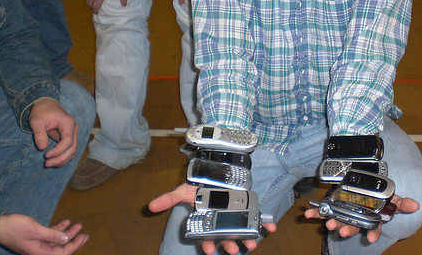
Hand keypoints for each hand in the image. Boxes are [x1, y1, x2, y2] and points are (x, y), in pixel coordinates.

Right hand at [0, 214, 87, 254]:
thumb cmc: (15, 228)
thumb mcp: (36, 230)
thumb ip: (52, 235)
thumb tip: (66, 239)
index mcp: (40, 253)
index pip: (62, 253)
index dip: (74, 245)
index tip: (84, 236)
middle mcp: (40, 251)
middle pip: (61, 248)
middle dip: (73, 241)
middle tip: (84, 233)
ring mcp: (37, 244)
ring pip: (57, 241)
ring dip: (67, 233)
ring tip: (78, 225)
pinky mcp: (35, 238)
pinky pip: (50, 235)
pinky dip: (58, 229)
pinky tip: (66, 222)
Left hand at [28, 98, 78, 167]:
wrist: (46, 104)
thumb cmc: (41, 112)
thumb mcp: (36, 121)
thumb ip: (39, 134)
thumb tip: (42, 148)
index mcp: (68, 123)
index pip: (68, 141)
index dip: (58, 151)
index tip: (46, 155)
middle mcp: (74, 128)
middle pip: (73, 148)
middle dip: (61, 158)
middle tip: (47, 164)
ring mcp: (73, 133)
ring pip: (73, 150)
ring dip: (63, 159)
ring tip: (49, 164)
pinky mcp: (70, 137)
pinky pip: (70, 149)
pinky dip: (63, 157)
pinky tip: (54, 160)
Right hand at [149, 183, 276, 254]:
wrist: (215, 174)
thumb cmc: (199, 187)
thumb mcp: (183, 191)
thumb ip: (169, 199)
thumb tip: (150, 206)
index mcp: (207, 221)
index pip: (206, 237)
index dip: (207, 244)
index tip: (209, 250)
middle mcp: (222, 221)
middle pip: (225, 237)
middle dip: (230, 244)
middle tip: (233, 250)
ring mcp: (235, 216)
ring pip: (242, 231)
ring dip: (248, 238)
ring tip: (252, 244)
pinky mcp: (247, 209)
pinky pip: (257, 218)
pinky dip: (266, 224)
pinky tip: (272, 228)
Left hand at [304, 195, 419, 243]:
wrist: (364, 190)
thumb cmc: (378, 199)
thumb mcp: (391, 200)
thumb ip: (401, 203)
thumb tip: (417, 205)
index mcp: (371, 218)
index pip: (374, 227)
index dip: (373, 232)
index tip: (371, 237)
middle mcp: (357, 218)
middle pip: (354, 225)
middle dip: (348, 228)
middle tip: (343, 231)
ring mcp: (344, 213)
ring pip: (339, 219)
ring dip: (333, 221)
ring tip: (328, 223)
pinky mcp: (333, 207)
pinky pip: (323, 211)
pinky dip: (315, 213)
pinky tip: (307, 214)